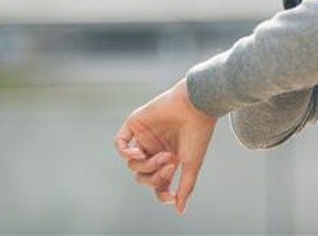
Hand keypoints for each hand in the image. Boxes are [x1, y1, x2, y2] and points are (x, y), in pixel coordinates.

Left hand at [114, 78, 217, 214]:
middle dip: (154, 176)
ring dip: (146, 164)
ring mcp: (144, 137)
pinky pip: (120, 144)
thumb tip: (180, 210)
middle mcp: (155, 149)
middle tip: (169, 164)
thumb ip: (185, 187)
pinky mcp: (135, 124)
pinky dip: (126, 152)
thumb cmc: (197, 134)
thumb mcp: (192, 164)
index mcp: (168, 158)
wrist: (196, 107)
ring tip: (164, 154)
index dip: (161, 192)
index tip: (169, 196)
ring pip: (132, 163)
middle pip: (142, 176)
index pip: (157, 183)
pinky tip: (138, 152)